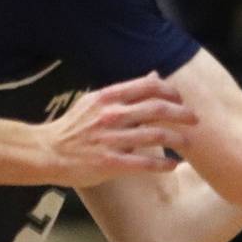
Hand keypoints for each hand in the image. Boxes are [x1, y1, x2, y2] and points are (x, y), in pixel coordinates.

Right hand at [40, 73, 197, 187]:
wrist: (47, 152)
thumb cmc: (72, 127)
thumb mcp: (95, 102)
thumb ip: (124, 92)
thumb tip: (153, 76)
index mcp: (107, 98)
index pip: (148, 87)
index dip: (170, 91)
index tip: (180, 99)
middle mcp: (111, 116)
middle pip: (157, 109)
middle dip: (182, 113)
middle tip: (194, 119)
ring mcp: (110, 140)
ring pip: (156, 135)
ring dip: (177, 138)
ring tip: (188, 142)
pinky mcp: (110, 163)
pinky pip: (145, 163)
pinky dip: (163, 163)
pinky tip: (173, 164)